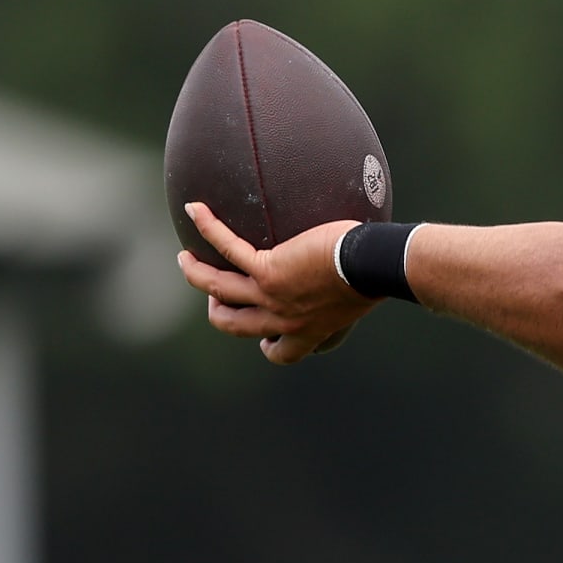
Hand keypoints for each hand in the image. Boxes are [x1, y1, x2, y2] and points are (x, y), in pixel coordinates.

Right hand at [175, 203, 376, 364]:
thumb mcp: (362, 296)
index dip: (268, 344)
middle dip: (220, 313)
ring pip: (218, 289)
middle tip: (215, 295)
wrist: (373, 268)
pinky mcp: (267, 270)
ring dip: (197, 274)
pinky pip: (228, 247)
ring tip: (186, 259)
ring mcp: (272, 296)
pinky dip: (208, 228)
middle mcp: (286, 321)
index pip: (282, 352)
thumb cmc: (376, 276)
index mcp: (310, 332)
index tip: (266, 336)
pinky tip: (195, 210)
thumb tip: (366, 274)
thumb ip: (350, 295)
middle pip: (236, 326)